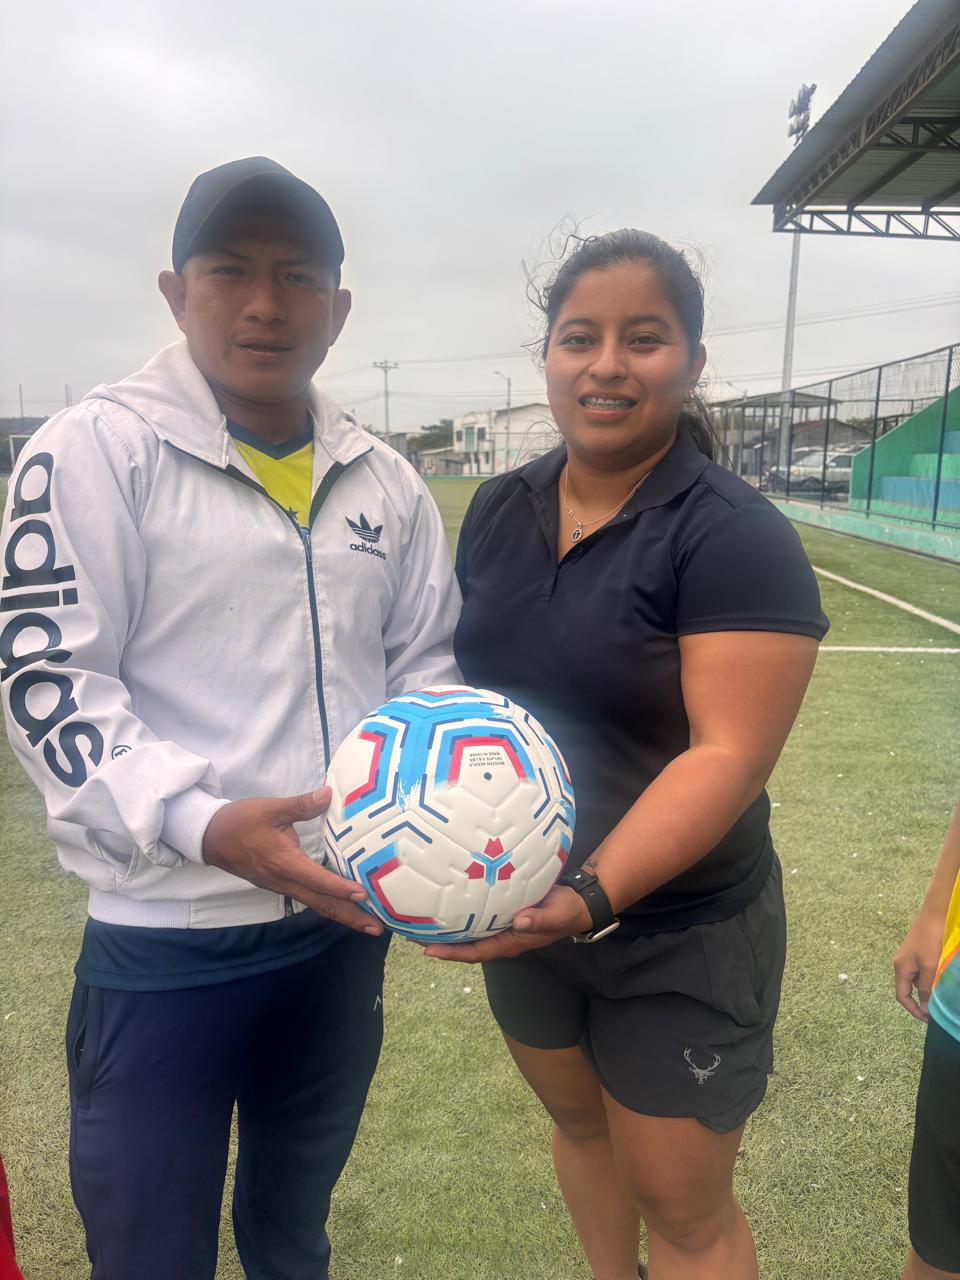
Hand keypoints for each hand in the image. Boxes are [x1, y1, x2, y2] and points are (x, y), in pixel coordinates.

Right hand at [201, 787, 382, 935]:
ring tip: (368, 923)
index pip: (317, 880)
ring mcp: (281, 886)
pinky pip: (308, 899)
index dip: (340, 888)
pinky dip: (329, 905)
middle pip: (321, 904)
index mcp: (283, 863)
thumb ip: (300, 804)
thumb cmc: (240, 821)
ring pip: (315, 904)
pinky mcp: (279, 885)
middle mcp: (284, 881)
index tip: (363, 894)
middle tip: (378, 928)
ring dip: (342, 915)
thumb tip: (328, 794)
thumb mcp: (269, 808)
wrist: (210, 838)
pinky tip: (343, 905)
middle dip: (350, 916)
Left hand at [422, 885, 591, 962]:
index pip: (475, 952)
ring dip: (447, 927)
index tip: (427, 950)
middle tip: (411, 932)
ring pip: (468, 931)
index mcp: (510, 942)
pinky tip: (447, 901)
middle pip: (465, 944)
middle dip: (439, 941)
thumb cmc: (565, 911)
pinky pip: (476, 915)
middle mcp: (500, 937)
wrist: (575, 903)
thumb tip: (518, 922)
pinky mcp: (501, 911)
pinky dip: (460, 911)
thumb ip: (539, 920)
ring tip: (421, 917)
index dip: (452, 953)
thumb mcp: (556, 915)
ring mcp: (500, 926)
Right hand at [893, 910, 943, 1021]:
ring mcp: (907, 957)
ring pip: (915, 980)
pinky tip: (939, 977)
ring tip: (940, 993)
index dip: (913, 1010)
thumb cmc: (931, 941)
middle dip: (920, 1001)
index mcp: (901, 968)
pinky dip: (928, 979)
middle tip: (936, 1009)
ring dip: (926, 989)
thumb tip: (924, 1007)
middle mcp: (900, 964)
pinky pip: (919, 971)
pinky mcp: (915, 952)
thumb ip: (926, 988)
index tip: (927, 1019)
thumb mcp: (930, 967)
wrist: (934, 915)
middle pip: (907, 989)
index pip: (902, 996)